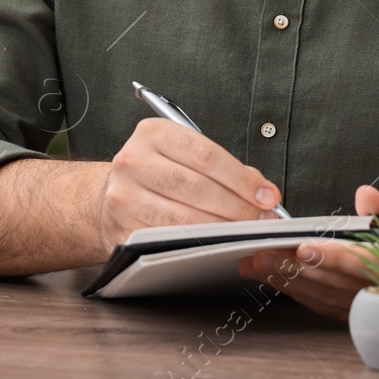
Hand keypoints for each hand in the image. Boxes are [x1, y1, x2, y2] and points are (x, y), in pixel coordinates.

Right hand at [96, 118, 282, 250]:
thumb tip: (261, 190)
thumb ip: (221, 166)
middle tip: (262, 218)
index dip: (241, 178)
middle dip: (237, 206)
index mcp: (153, 134)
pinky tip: (217, 244)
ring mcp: (124, 196)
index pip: (206, 155)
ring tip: (245, 232)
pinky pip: (168, 241)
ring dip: (222, 229)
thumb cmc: (155, 172)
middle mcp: (134, 161)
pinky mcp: (122, 229)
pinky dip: (197, 244)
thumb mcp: (181, 154)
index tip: (267, 195)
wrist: (112, 194)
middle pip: (196, 187)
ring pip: (183, 218)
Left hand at [237, 179, 378, 320]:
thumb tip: (365, 197)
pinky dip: (304, 294)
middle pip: (341, 284)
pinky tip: (279, 280)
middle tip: (259, 255)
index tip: (304, 249)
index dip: (335, 257)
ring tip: (256, 266)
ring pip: (332, 298)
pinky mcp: (373, 307)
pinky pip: (334, 305)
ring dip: (292, 284)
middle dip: (297, 271)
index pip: (369, 262)